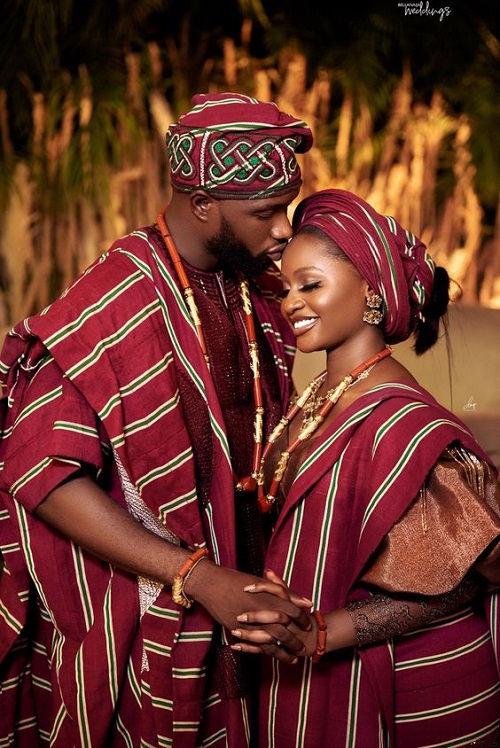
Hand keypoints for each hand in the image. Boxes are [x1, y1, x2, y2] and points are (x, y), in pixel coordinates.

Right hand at [185, 564, 312, 660]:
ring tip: (293, 659)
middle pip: (284, 631)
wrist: (211, 584)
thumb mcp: (261, 582)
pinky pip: (256, 646)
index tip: (307, 624)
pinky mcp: (238, 631)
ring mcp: (249, 623)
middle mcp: (261, 612)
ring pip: (271, 643)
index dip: (302, 619)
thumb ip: (284, 592)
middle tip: (303, 648)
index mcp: (269, 598)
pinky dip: (265, 653)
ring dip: (283, 653)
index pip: (292, 611)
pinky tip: (272, 657)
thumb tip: (305, 602)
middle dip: (295, 641)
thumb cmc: (236, 580)